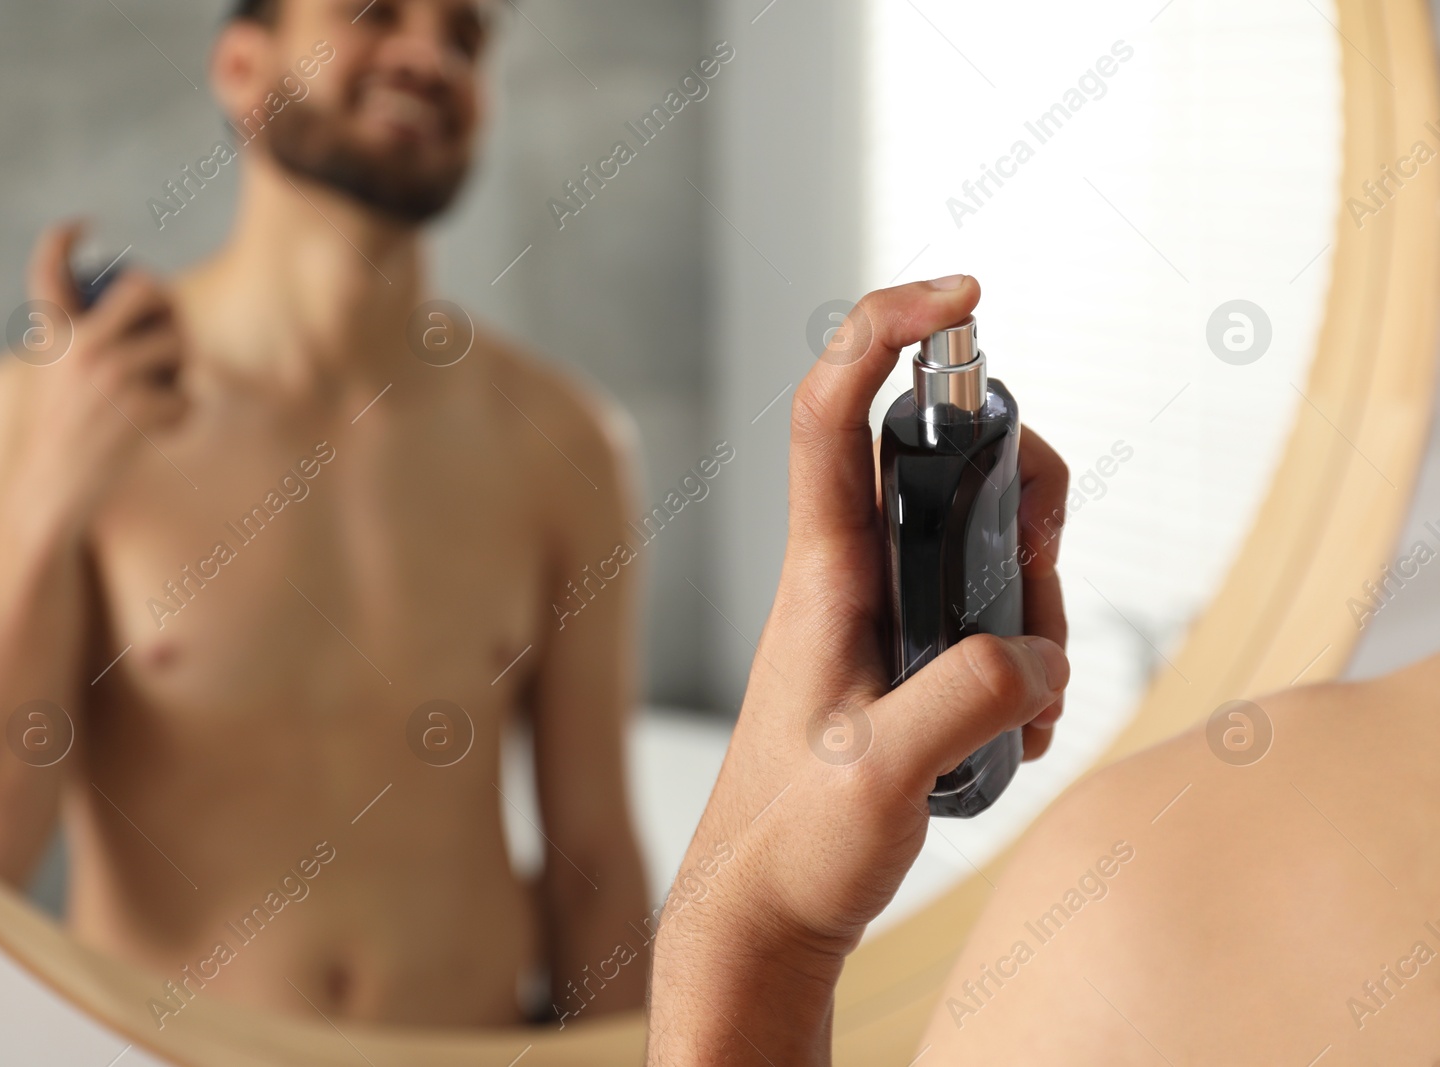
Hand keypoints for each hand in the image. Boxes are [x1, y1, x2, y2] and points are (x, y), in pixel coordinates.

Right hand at [12, 222, 187, 537]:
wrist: (49, 486)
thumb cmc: (61, 428)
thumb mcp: (57, 374)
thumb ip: (85, 336)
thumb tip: (144, 296)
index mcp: (54, 332)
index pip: (50, 267)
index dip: (63, 238)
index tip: (82, 226)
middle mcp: (79, 344)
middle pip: (148, 289)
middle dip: (169, 309)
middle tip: (169, 335)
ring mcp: (111, 374)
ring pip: (178, 345)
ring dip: (181, 370)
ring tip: (160, 394)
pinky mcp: (139, 408)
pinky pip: (187, 397)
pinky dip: (181, 416)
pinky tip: (156, 431)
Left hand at [647, 277, 1069, 1064]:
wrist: (759, 915)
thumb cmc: (790, 849)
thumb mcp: (879, 778)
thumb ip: (963, 702)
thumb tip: (1035, 654)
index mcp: (822, 575)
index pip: (832, 411)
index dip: (885, 329)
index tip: (962, 296)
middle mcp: (848, 574)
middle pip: (941, 458)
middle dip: (1018, 492)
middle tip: (1034, 584)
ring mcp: (879, 613)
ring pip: (976, 536)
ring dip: (1031, 595)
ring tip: (1029, 702)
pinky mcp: (903, 656)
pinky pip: (983, 609)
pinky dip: (1023, 650)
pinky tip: (1017, 728)